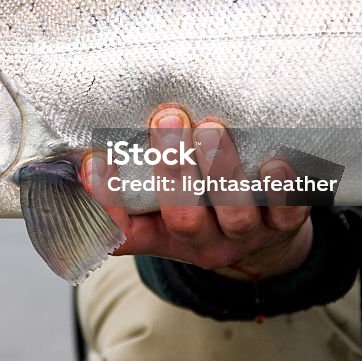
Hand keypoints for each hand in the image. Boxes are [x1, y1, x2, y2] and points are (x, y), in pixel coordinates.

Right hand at [80, 104, 312, 280]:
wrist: (262, 230)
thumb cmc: (195, 198)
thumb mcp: (153, 195)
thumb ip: (126, 170)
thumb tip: (74, 132)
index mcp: (159, 236)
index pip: (122, 231)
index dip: (106, 201)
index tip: (94, 158)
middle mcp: (200, 242)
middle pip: (184, 220)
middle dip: (174, 170)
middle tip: (167, 118)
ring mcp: (244, 236)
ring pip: (235, 217)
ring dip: (222, 172)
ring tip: (211, 128)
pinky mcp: (284, 225)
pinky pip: (288, 215)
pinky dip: (283, 190)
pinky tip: (275, 161)